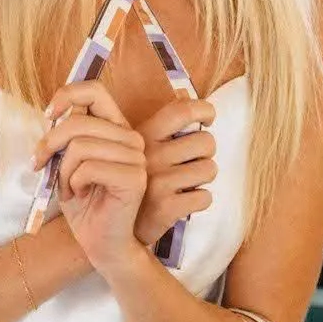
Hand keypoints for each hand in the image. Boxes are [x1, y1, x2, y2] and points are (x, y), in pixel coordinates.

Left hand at [31, 83, 147, 279]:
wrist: (101, 244)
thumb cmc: (84, 203)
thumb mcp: (67, 163)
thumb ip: (66, 137)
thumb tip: (53, 115)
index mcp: (116, 129)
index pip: (95, 91)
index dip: (67, 95)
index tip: (48, 115)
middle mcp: (130, 139)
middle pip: (78, 122)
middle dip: (50, 144)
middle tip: (40, 165)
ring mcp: (135, 158)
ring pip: (80, 146)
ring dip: (63, 172)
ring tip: (69, 188)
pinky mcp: (134, 178)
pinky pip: (88, 168)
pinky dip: (73, 183)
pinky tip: (80, 195)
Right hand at [134, 97, 217, 247]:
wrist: (112, 228)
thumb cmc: (128, 181)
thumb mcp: (134, 147)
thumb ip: (159, 121)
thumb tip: (184, 92)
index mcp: (142, 136)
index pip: (182, 110)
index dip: (204, 109)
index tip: (209, 118)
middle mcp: (150, 155)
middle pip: (206, 141)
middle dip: (206, 152)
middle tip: (191, 161)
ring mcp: (158, 182)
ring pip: (210, 169)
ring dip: (203, 178)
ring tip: (187, 182)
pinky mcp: (166, 208)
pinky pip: (205, 197)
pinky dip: (200, 201)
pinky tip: (185, 202)